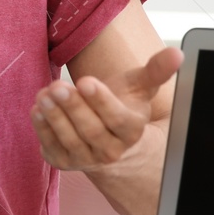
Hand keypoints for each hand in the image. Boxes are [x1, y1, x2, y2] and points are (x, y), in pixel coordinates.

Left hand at [32, 47, 182, 170]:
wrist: (109, 140)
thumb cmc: (123, 106)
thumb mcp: (140, 87)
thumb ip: (156, 70)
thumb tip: (176, 53)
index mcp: (131, 131)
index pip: (117, 119)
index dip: (101, 102)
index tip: (86, 81)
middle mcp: (110, 150)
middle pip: (91, 131)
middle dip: (73, 107)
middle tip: (58, 86)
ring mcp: (85, 159)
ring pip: (69, 140)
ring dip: (55, 117)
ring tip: (44, 94)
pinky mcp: (63, 161)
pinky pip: (51, 147)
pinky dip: (42, 130)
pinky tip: (37, 109)